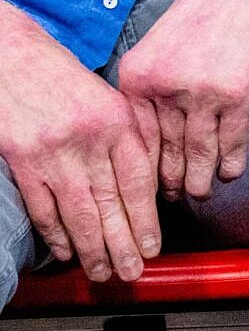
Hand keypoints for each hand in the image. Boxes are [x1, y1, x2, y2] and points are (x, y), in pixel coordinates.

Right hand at [0, 15, 160, 281]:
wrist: (14, 57)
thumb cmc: (64, 78)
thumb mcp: (109, 99)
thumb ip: (130, 137)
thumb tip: (147, 184)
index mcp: (118, 122)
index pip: (139, 181)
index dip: (146, 219)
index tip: (153, 245)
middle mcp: (89, 139)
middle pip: (111, 203)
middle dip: (124, 243)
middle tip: (133, 272)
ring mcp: (53, 152)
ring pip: (78, 211)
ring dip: (92, 247)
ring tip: (102, 271)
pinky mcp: (23, 160)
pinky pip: (43, 206)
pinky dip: (55, 233)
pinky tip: (66, 251)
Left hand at [114, 0, 248, 201]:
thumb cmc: (204, 13)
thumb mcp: (159, 44)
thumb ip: (149, 87)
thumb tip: (147, 136)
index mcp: (138, 76)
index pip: (135, 138)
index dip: (143, 167)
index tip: (148, 185)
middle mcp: (165, 88)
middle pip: (164, 152)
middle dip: (170, 180)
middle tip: (174, 197)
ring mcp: (201, 93)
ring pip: (197, 154)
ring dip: (199, 181)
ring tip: (200, 193)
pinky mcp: (237, 94)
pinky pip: (231, 143)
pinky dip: (230, 164)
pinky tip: (229, 173)